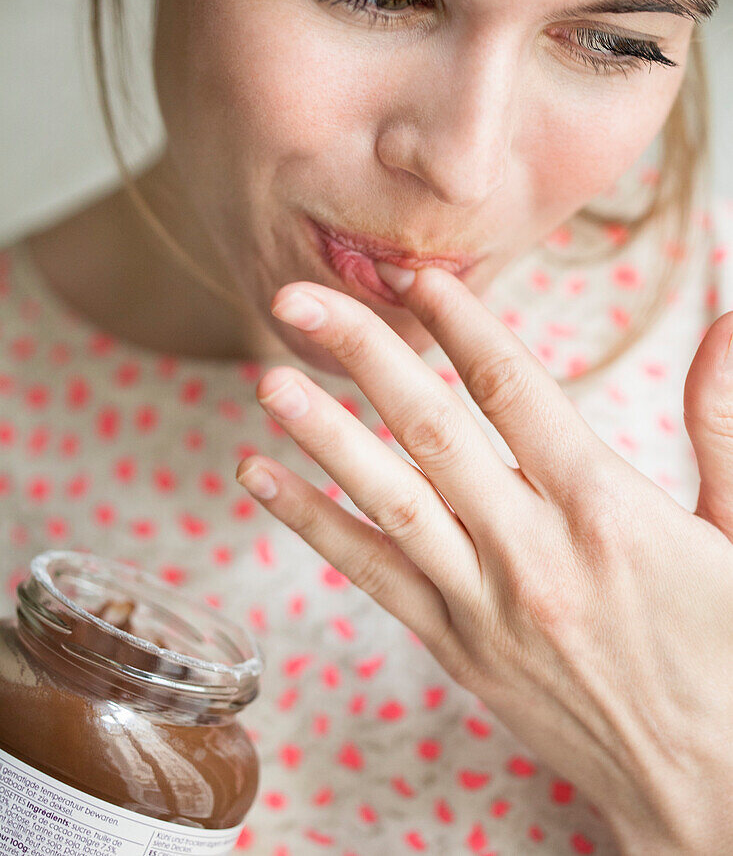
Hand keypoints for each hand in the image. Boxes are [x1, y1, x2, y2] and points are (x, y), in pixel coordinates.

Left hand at [235, 266, 732, 854]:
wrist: (710, 787)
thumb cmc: (731, 653)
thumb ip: (720, 425)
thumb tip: (726, 322)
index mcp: (606, 509)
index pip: (513, 390)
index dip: (458, 322)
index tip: (413, 275)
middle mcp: (534, 551)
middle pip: (431, 432)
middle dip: (364, 356)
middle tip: (301, 300)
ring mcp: (486, 604)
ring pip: (389, 501)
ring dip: (322, 436)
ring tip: (269, 380)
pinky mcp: (458, 648)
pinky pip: (373, 576)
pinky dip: (313, 523)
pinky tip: (262, 478)